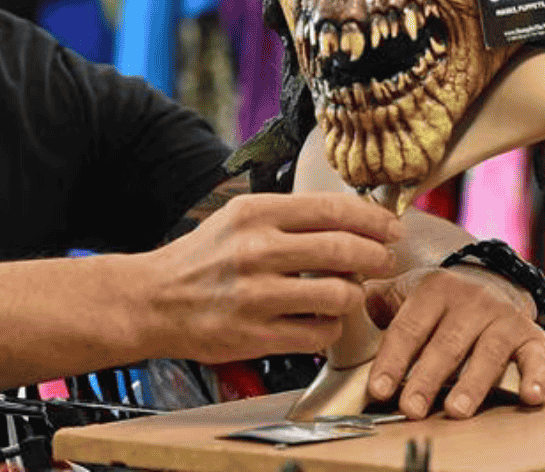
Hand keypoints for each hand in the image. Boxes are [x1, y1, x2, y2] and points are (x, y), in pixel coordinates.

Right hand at [140, 192, 400, 364]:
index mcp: (255, 213)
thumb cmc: (202, 259)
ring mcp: (256, 295)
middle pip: (344, 249)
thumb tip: (352, 215)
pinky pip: (318, 334)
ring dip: (354, 295)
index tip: (391, 227)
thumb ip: (289, 216)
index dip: (373, 218)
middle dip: (376, 256)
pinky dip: (329, 328)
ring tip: (346, 292)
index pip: (333, 209)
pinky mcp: (256, 335)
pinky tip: (320, 320)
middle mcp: (256, 250)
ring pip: (338, 295)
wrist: (153, 300)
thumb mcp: (238, 219)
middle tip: (384, 259)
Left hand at [362, 264, 544, 419]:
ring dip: (472, 383)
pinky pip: (536, 355)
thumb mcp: (403, 292)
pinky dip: (537, 376)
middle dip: (426, 379)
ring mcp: (502, 316)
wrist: (489, 283)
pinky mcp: (531, 334)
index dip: (392, 360)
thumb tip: (336, 312)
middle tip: (411, 408)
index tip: (379, 389)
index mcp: (432, 288)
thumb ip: (372, 303)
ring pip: (488, 352)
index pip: (408, 327)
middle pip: (446, 344)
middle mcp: (470, 299)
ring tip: (457, 410)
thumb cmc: (436, 300)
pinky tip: (532, 396)